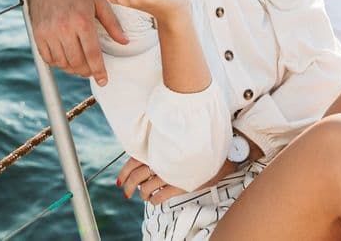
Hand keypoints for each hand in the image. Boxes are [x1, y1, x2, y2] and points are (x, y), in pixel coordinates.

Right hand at [23, 0, 127, 84]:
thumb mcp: (99, 1)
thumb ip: (112, 23)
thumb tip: (125, 42)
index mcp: (82, 21)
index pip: (92, 55)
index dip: (99, 71)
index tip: (103, 81)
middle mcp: (64, 29)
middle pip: (77, 62)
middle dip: (87, 72)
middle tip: (93, 72)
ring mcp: (48, 32)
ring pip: (62, 63)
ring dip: (73, 69)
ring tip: (81, 67)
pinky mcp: (37, 34)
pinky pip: (48, 58)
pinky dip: (57, 63)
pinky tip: (66, 60)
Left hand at [116, 157, 238, 204]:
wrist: (220, 153)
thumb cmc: (196, 146)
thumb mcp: (176, 141)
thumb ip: (160, 146)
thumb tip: (142, 156)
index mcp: (159, 147)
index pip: (132, 161)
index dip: (123, 172)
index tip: (120, 181)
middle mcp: (162, 160)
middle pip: (136, 177)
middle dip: (128, 186)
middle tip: (126, 193)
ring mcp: (171, 173)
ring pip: (145, 189)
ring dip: (142, 194)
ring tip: (144, 196)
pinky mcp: (180, 185)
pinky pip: (159, 197)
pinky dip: (154, 200)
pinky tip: (155, 199)